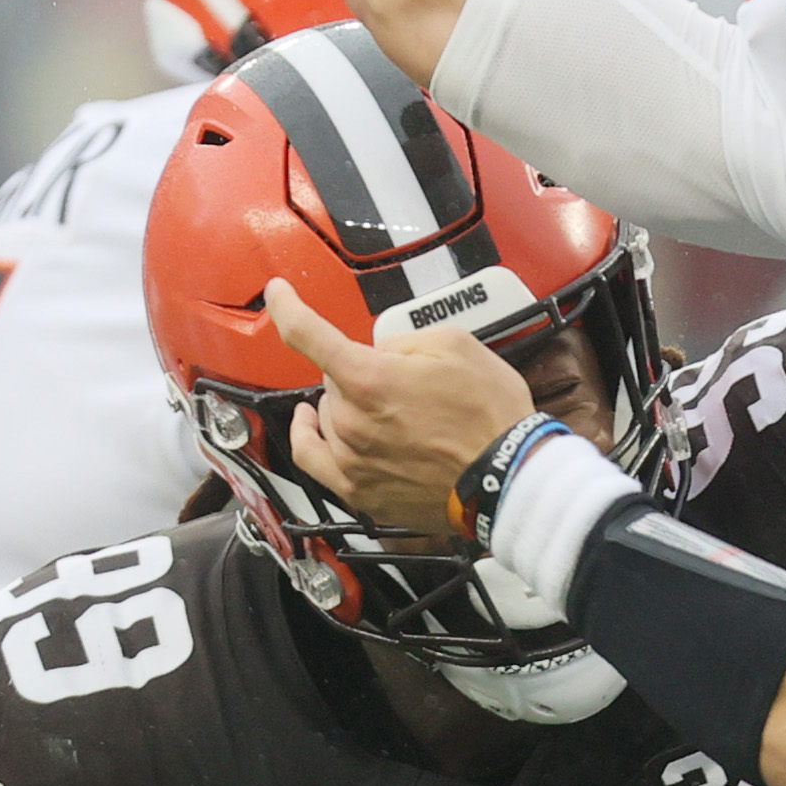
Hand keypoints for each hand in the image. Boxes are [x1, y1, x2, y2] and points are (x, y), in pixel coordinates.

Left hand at [265, 279, 532, 536]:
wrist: (508, 478)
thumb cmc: (490, 414)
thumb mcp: (456, 345)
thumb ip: (405, 339)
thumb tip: (383, 352)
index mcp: (370, 377)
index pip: (307, 334)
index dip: (286, 308)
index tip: (277, 294)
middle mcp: (351, 421)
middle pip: (331, 380)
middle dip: (357, 372)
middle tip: (402, 381)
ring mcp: (352, 460)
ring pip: (327, 415)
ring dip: (348, 405)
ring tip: (390, 411)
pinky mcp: (359, 491)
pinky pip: (314, 458)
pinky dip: (311, 436)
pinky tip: (314, 424)